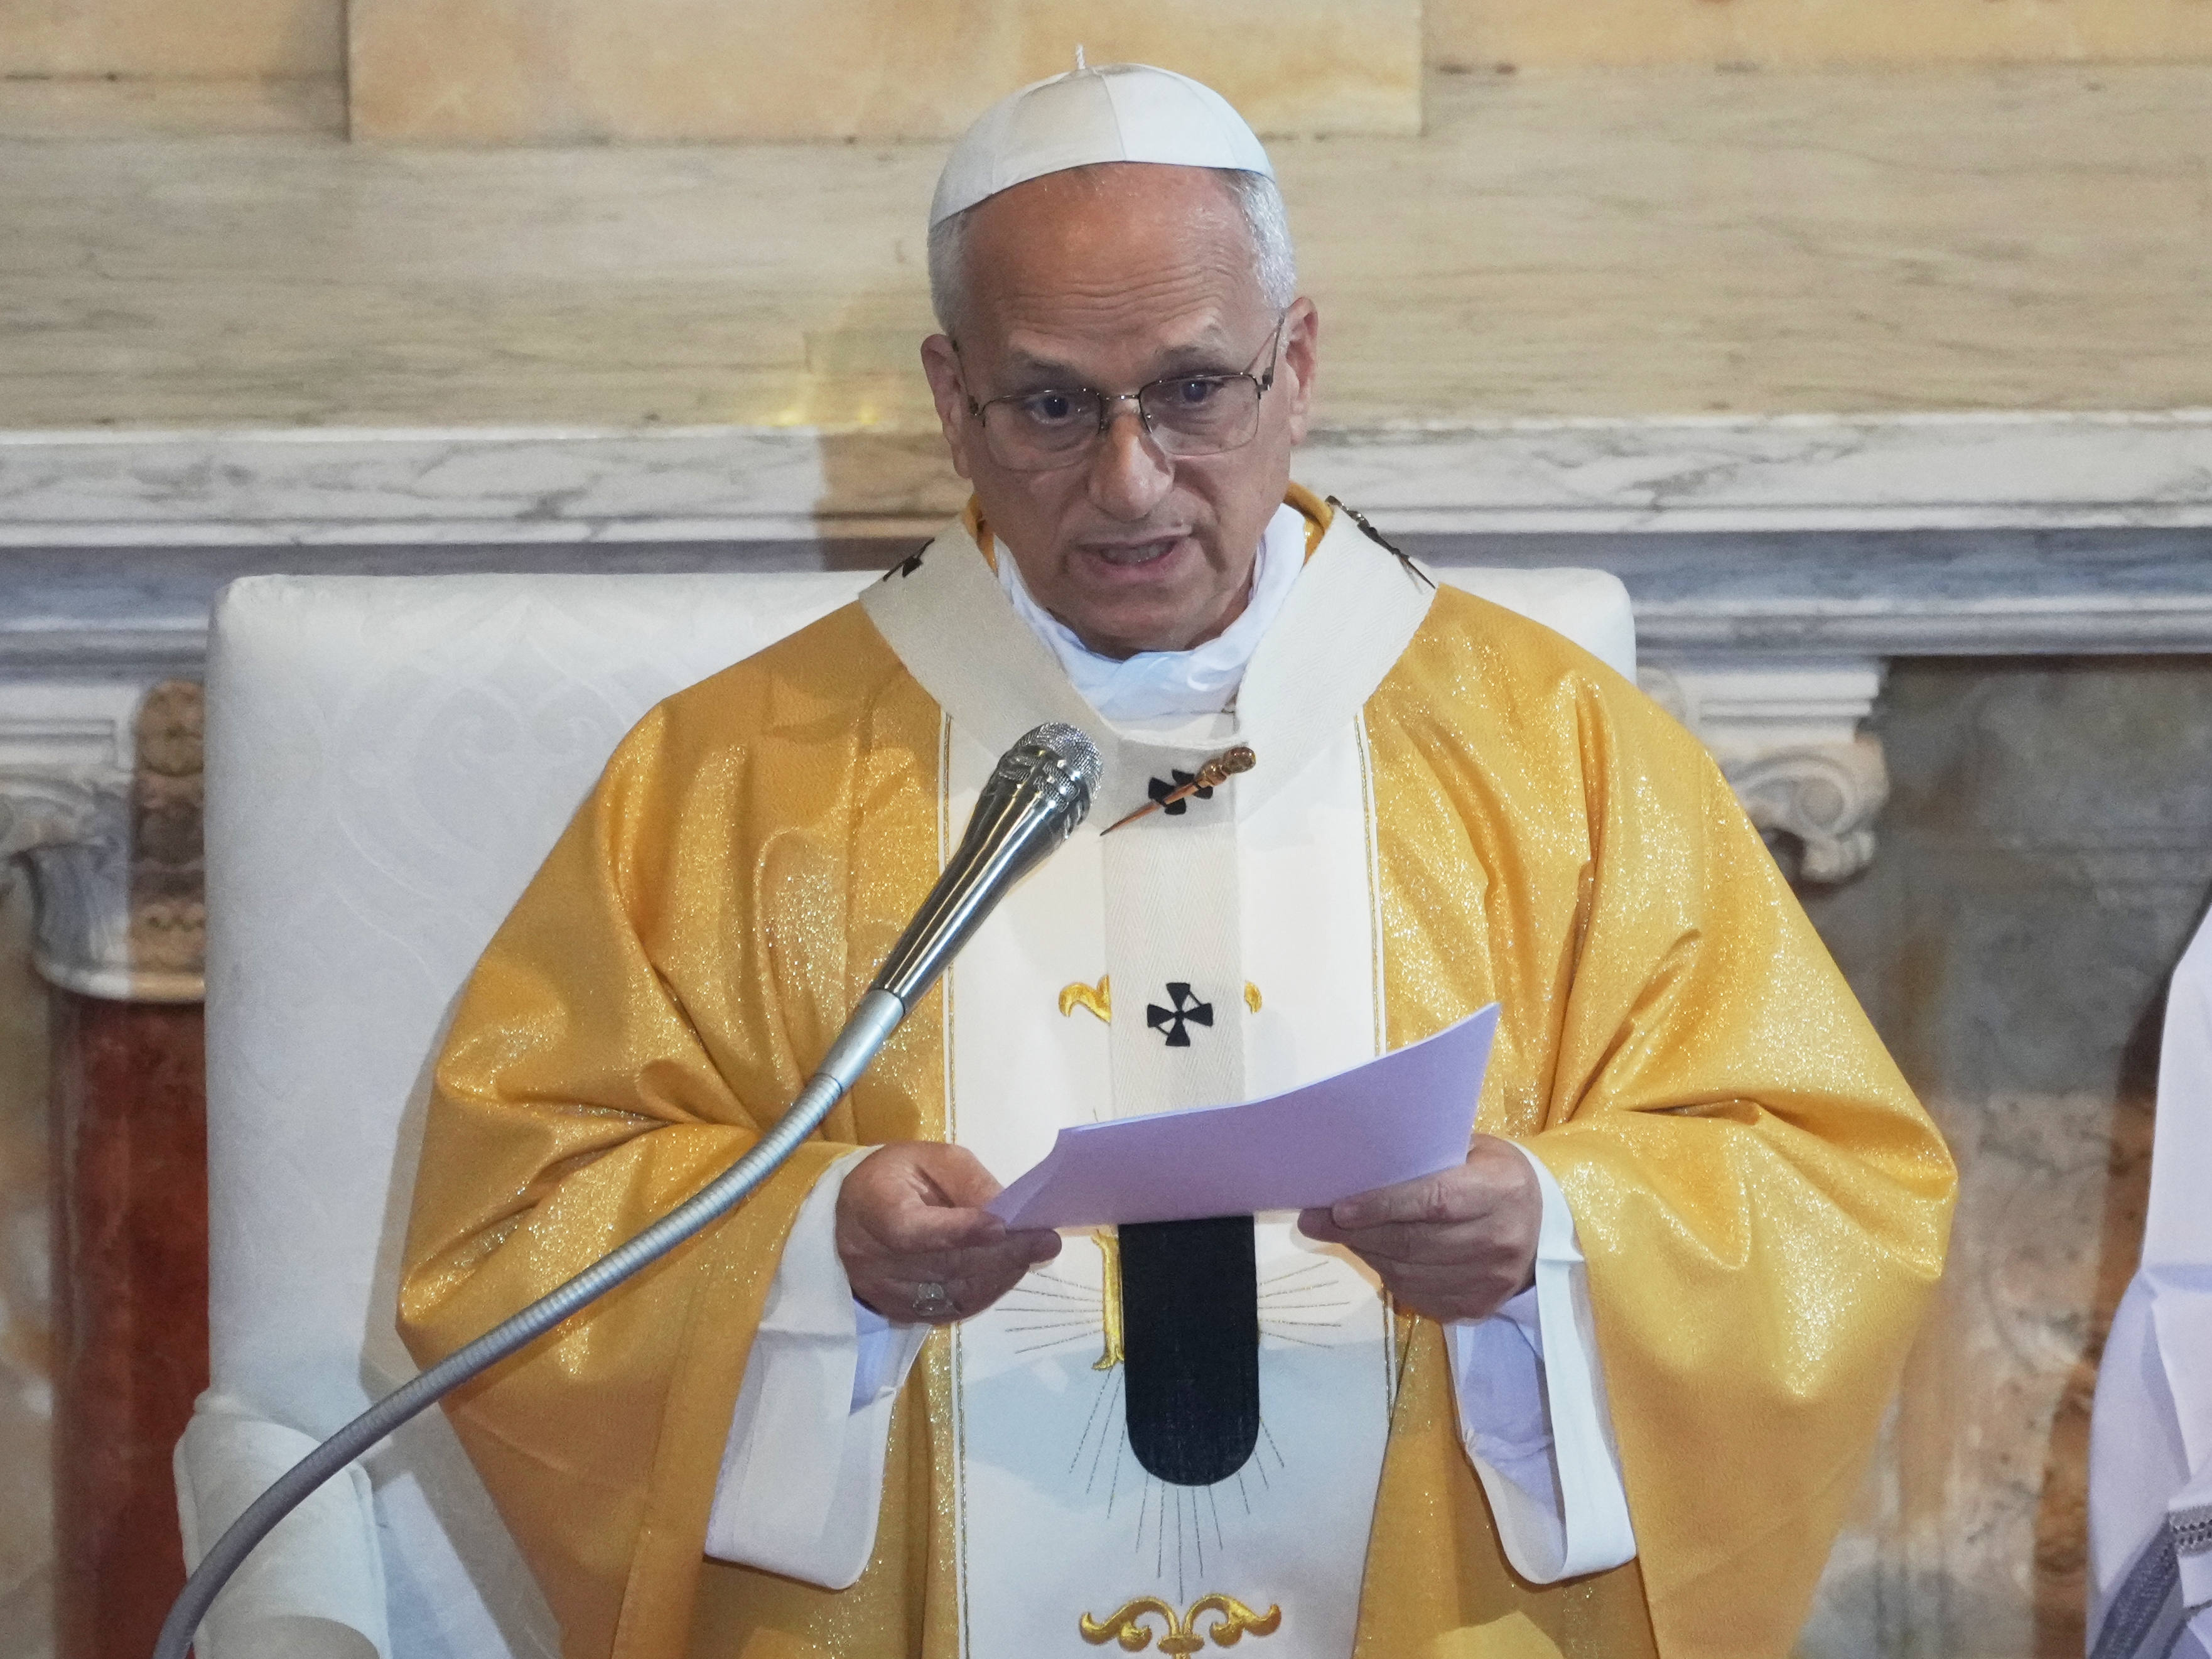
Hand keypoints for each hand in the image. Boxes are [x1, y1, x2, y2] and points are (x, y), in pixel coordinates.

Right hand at [837, 1142, 1061, 1324]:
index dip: (958, 1231)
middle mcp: (873, 1258)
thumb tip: (1007, 1211)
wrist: (851, 1215)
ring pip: (953, 1293)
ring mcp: (885, 1292)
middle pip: (943, 1265)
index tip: (1002, 1225)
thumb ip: (968, 1181)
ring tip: (1033, 1252)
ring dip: (1000, 1274)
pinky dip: (986, 1291)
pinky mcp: (900, 1313)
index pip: (913, 1230)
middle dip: (1001, 1253)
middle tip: (1045, 1242)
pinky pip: (952, 1310)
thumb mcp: (930, 1159)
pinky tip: (1007, 1271)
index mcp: (873, 1206)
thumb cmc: (896, 1178)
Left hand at [1295, 1135, 1539, 1323]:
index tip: (1338, 1207)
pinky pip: (1417, 1294)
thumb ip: (1426, 1159)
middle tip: (1313, 1220)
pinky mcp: (1478, 1307)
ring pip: (1409, 1273)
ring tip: (1338, 1234)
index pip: (1434, 1201)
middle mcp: (1501, 1239)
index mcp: (1501, 1190)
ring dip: (1366, 1253)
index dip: (1382, 1206)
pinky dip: (1388, 1274)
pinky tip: (1374, 1254)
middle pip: (1414, 1242)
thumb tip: (1356, 1169)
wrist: (1544, 1228)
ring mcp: (1491, 1281)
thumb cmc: (1495, 1177)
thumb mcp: (1473, 1151)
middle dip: (1356, 1232)